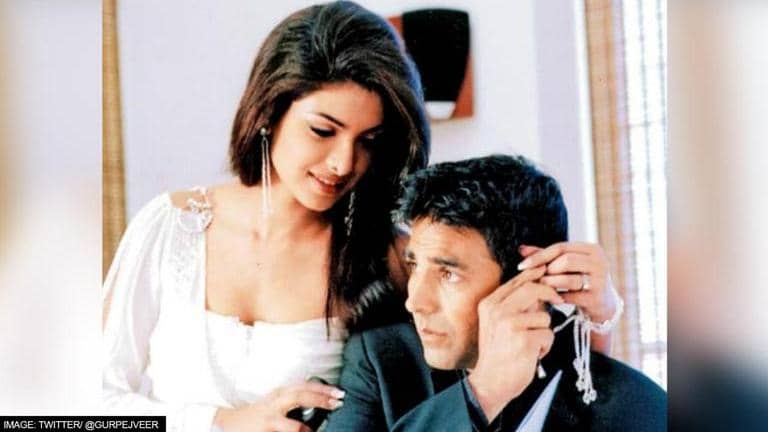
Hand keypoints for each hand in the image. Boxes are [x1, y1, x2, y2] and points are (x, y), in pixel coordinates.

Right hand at [213, 381, 344, 431]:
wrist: (230, 423)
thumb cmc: (260, 413)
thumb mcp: (277, 401)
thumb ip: (296, 398)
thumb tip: (325, 399)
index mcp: (280, 393)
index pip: (305, 386)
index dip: (323, 389)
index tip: (339, 393)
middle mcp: (275, 404)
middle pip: (300, 397)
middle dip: (320, 400)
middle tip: (338, 404)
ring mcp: (269, 420)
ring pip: (292, 426)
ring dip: (306, 429)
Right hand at [468, 266, 563, 420]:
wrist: (490, 382)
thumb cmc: (498, 352)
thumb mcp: (497, 323)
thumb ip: (513, 304)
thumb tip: (539, 286)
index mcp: (489, 304)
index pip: (516, 281)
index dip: (535, 274)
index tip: (547, 271)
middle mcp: (497, 311)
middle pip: (532, 289)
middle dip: (550, 293)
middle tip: (559, 300)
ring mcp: (510, 325)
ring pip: (544, 317)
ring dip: (544, 332)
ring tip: (532, 344)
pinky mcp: (524, 340)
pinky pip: (548, 334)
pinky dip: (545, 346)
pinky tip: (533, 355)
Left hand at [518, 242, 616, 322]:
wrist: (603, 304)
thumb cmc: (579, 278)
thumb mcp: (565, 264)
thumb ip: (545, 255)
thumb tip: (521, 249)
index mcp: (592, 249)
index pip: (561, 247)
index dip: (539, 256)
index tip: (521, 265)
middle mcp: (600, 262)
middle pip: (566, 261)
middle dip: (547, 270)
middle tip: (536, 278)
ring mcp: (600, 280)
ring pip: (568, 279)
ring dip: (550, 283)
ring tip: (542, 286)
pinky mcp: (596, 298)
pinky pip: (571, 296)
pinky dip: (558, 297)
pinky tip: (552, 298)